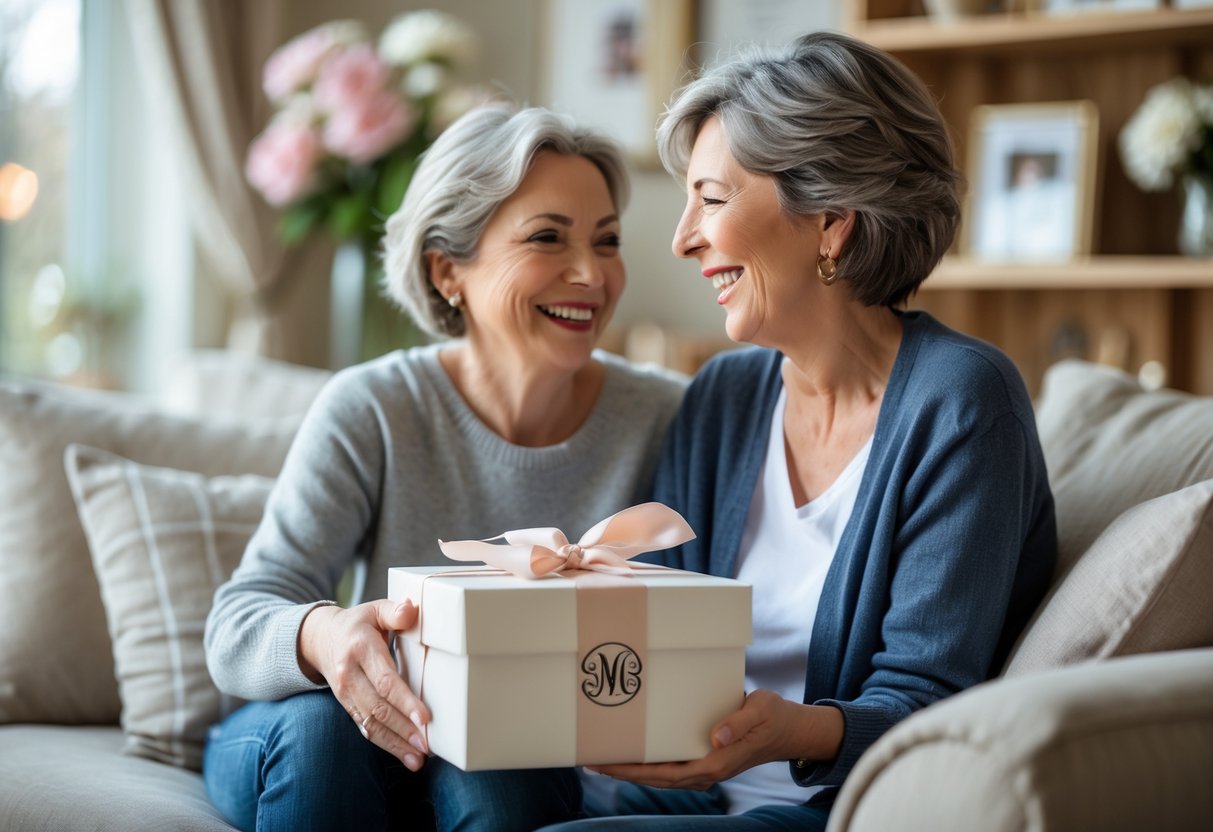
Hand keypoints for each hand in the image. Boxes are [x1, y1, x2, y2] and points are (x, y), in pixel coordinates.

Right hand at [298, 599, 430, 770]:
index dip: (404, 701)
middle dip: (403, 729)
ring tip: (418, 758)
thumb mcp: (374, 609)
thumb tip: (411, 610)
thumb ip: (394, 610)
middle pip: (378, 707)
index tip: (424, 717)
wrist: (319, 638)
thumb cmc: (358, 623)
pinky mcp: (346, 705)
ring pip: (371, 722)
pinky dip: (385, 743)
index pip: (384, 680)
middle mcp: (350, 674)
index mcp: (361, 649)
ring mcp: (345, 693)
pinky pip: (365, 727)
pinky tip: (404, 754)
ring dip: (395, 743)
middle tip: (426, 745)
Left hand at [588, 690, 840, 790]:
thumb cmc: (774, 717)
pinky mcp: (705, 757)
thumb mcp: (761, 711)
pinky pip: (669, 764)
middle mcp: (706, 770)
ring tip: (601, 756)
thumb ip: (739, 723)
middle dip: (622, 771)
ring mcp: (704, 766)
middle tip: (589, 759)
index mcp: (715, 763)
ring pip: (659, 774)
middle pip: (655, 777)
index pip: (665, 773)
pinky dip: (647, 760)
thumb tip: (715, 736)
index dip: (634, 771)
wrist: (789, 729)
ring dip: (631, 768)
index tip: (607, 763)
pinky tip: (632, 750)